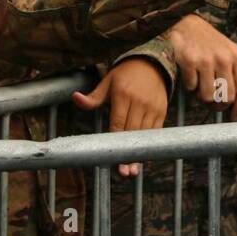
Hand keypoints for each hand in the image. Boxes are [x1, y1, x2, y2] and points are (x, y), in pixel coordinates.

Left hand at [73, 59, 169, 176]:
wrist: (152, 63)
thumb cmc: (125, 75)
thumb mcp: (107, 82)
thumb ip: (93, 97)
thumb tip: (75, 98)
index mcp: (123, 94)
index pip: (118, 122)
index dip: (115, 141)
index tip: (112, 156)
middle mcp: (139, 102)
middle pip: (132, 132)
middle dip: (128, 153)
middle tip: (123, 172)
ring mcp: (152, 107)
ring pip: (144, 135)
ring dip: (139, 154)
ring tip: (132, 171)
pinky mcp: (161, 111)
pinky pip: (154, 132)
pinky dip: (148, 145)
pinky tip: (143, 157)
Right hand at [167, 15, 236, 119]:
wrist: (184, 22)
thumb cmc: (208, 42)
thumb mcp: (228, 52)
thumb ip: (235, 73)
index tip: (233, 116)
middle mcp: (224, 58)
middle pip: (227, 98)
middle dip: (219, 106)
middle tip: (212, 104)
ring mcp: (206, 59)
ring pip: (208, 97)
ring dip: (202, 97)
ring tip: (199, 87)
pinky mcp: (189, 61)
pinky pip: (191, 87)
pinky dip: (189, 86)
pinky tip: (189, 75)